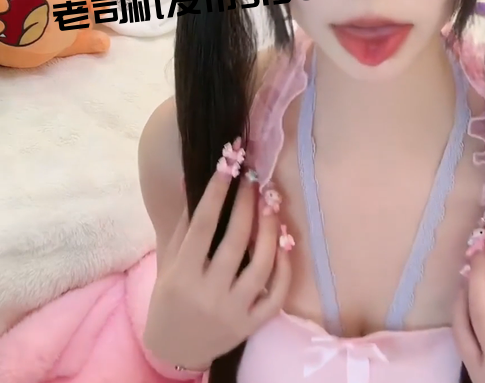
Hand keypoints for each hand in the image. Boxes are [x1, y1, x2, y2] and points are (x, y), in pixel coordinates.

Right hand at [144, 160, 291, 371]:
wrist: (176, 349)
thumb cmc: (170, 298)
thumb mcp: (170, 262)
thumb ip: (185, 225)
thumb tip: (197, 180)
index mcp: (182, 275)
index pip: (202, 226)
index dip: (216, 193)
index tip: (228, 166)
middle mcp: (208, 294)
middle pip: (235, 241)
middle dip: (246, 204)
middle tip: (253, 178)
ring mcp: (233, 312)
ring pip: (262, 265)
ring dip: (269, 229)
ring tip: (270, 202)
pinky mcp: (251, 326)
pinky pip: (276, 295)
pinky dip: (284, 267)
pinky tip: (284, 241)